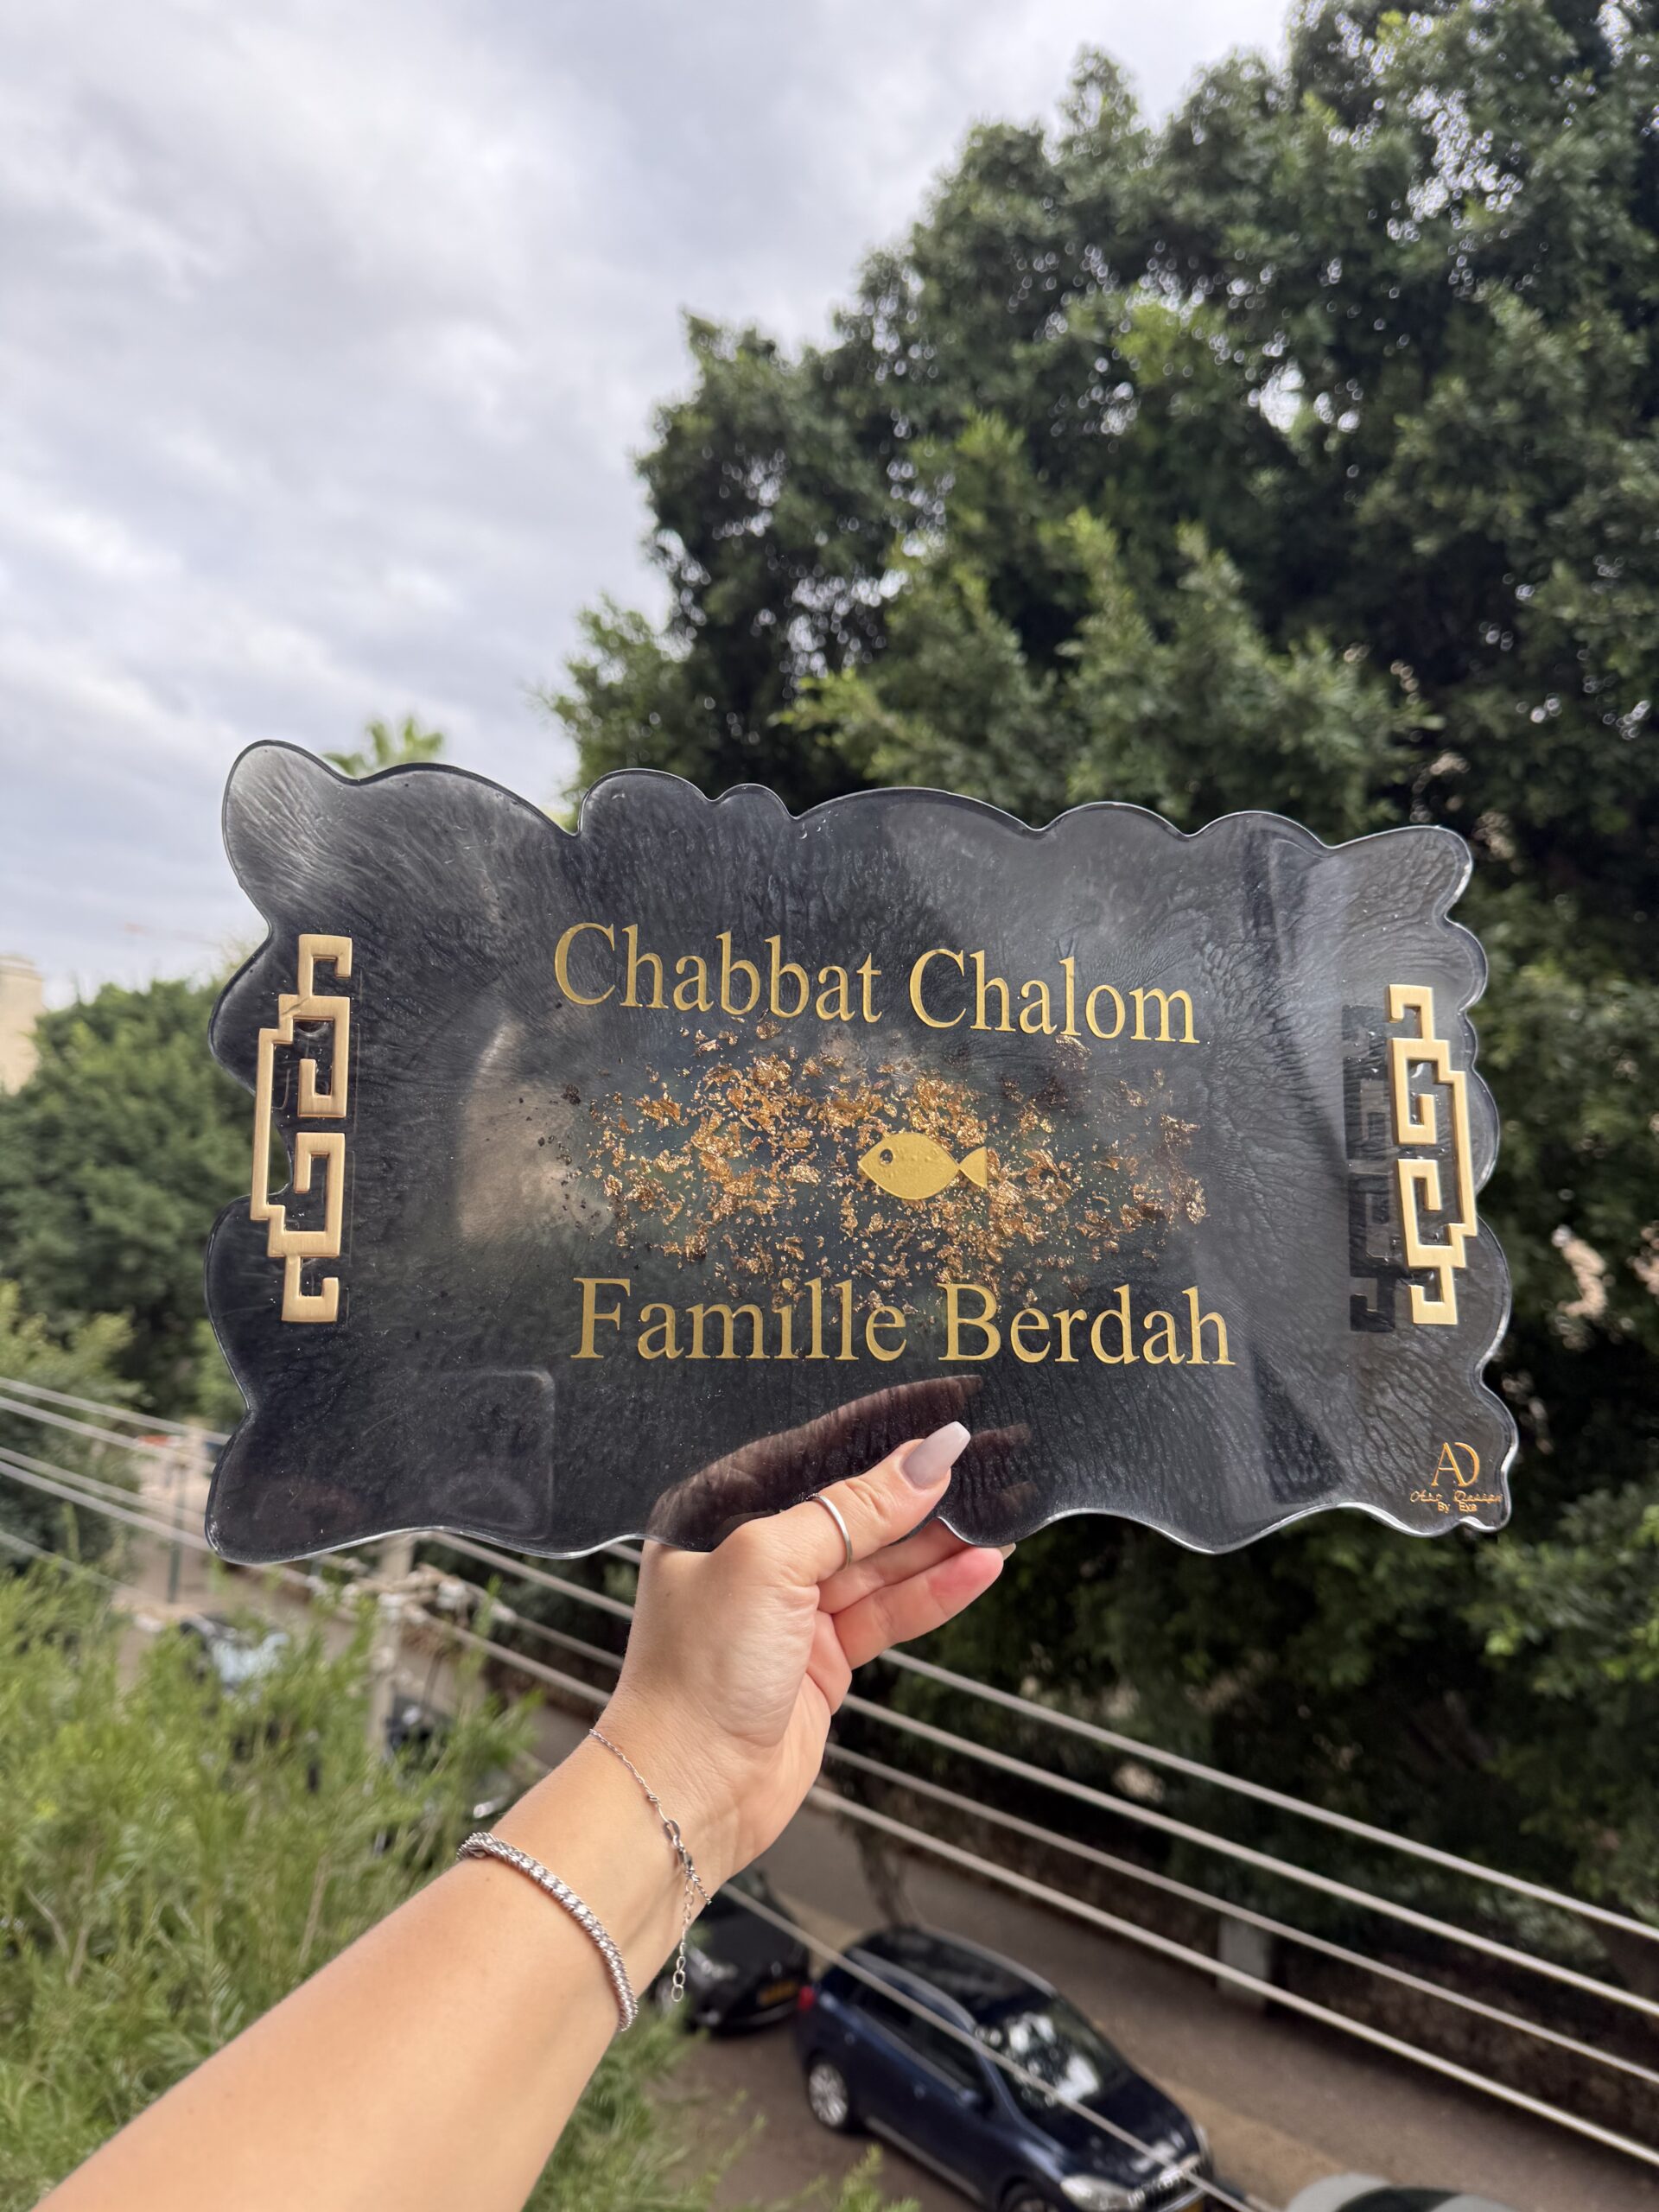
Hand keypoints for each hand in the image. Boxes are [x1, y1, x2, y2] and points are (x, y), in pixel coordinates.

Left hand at [596, 1420, 1002, 1888]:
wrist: (687, 1791)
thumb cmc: (697, 1672)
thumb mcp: (771, 1563)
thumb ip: (853, 1510)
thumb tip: (924, 1459)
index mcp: (718, 1508)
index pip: (816, 1453)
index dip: (882, 1434)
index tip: (945, 1413)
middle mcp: (754, 1553)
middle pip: (855, 1508)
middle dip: (921, 1490)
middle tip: (989, 1461)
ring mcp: (791, 1607)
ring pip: (880, 1561)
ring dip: (940, 1542)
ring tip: (1002, 1515)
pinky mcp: (822, 1656)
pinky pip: (888, 1610)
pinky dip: (934, 1591)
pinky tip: (978, 1567)